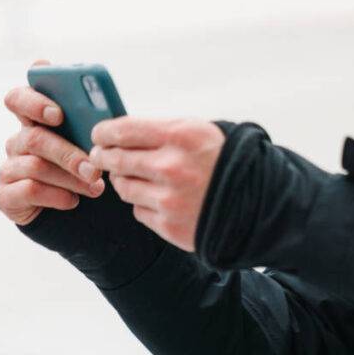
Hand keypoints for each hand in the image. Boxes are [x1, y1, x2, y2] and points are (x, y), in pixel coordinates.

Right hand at [0, 60, 104, 225]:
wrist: (70, 206)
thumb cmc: (82, 163)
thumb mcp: (87, 144)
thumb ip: (90, 128)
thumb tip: (107, 127)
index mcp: (34, 120)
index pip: (18, 98)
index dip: (33, 103)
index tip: (58, 115)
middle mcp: (17, 141)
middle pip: (35, 138)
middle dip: (69, 154)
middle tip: (94, 169)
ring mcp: (8, 168)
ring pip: (35, 166)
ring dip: (70, 178)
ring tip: (95, 187)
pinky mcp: (5, 195)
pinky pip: (29, 190)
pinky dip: (57, 196)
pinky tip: (73, 200)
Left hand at [89, 117, 224, 251]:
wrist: (255, 203)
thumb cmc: (223, 162)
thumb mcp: (200, 133)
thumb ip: (161, 132)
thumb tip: (118, 134)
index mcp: (181, 136)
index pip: (124, 130)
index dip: (104, 132)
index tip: (98, 134)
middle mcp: (172, 166)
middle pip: (117, 160)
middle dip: (104, 157)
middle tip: (100, 156)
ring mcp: (169, 198)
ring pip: (123, 187)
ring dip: (123, 180)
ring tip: (134, 176)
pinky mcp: (168, 224)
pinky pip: (138, 210)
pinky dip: (143, 203)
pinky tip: (158, 197)